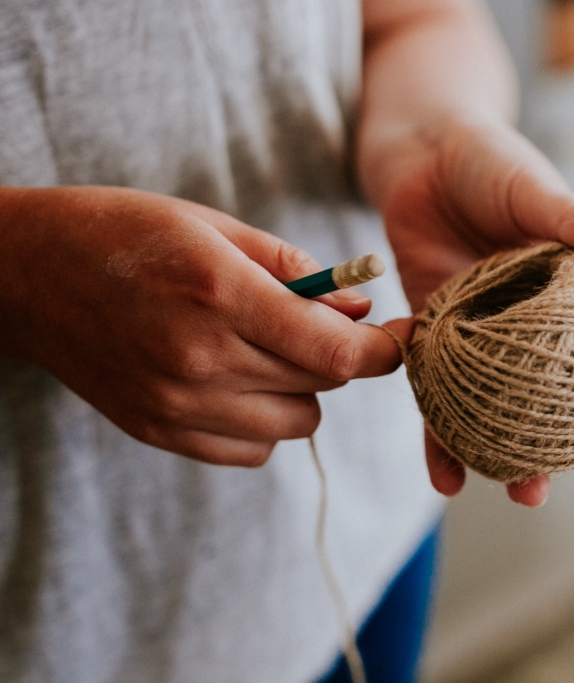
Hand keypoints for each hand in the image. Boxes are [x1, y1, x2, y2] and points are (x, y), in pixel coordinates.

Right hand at [0, 186, 401, 465]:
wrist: (26, 274)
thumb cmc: (126, 233)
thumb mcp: (216, 226)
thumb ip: (296, 270)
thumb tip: (361, 307)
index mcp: (219, 294)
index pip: (337, 352)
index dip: (383, 351)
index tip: (397, 339)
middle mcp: (199, 358)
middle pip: (323, 387)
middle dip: (339, 357)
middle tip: (317, 326)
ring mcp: (176, 404)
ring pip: (296, 425)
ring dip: (302, 392)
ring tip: (266, 350)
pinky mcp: (158, 431)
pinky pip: (252, 452)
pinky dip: (264, 424)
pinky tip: (238, 382)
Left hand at [363, 114, 573, 505]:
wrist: (418, 154)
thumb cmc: (490, 164)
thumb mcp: (537, 192)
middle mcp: (539, 330)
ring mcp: (489, 344)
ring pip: (510, 417)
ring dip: (522, 462)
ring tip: (529, 494)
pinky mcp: (438, 346)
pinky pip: (440, 403)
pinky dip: (441, 444)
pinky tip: (449, 480)